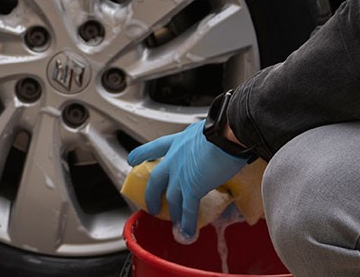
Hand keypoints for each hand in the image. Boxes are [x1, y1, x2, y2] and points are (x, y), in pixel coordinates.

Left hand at [127, 120, 248, 239]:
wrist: (227, 132)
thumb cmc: (223, 127)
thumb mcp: (206, 130)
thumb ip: (204, 140)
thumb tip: (215, 143)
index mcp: (179, 141)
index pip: (155, 148)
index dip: (142, 154)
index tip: (132, 160)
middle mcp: (175, 158)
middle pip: (157, 179)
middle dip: (152, 194)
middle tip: (151, 204)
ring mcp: (181, 174)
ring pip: (172, 198)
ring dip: (173, 213)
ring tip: (174, 223)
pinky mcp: (192, 187)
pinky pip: (187, 209)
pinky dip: (187, 222)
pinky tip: (186, 231)